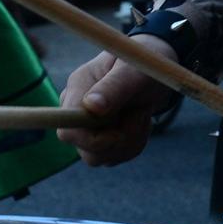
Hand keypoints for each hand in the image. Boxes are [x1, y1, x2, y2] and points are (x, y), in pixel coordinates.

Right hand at [57, 38, 177, 165]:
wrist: (155, 73)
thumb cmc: (143, 65)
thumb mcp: (133, 71)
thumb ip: (114, 87)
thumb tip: (92, 106)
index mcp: (78, 88)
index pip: (67, 130)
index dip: (90, 140)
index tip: (119, 133)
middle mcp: (77, 111)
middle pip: (86, 151)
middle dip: (119, 140)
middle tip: (141, 114)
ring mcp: (88, 128)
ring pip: (103, 158)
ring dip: (131, 140)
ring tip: (143, 113)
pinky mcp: (102, 141)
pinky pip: (116, 158)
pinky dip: (135, 144)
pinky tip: (141, 121)